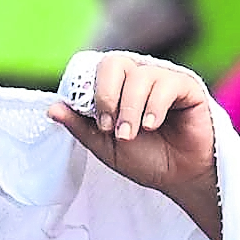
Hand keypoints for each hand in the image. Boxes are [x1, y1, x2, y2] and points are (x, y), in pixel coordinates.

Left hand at [60, 51, 223, 215]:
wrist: (179, 177)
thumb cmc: (146, 159)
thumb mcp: (105, 146)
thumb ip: (81, 126)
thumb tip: (52, 109)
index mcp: (118, 87)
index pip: (97, 70)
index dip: (94, 93)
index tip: (100, 125)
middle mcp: (139, 77)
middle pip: (115, 62)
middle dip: (108, 95)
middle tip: (112, 128)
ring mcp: (163, 79)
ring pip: (140, 76)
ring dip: (130, 108)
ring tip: (132, 134)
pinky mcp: (187, 86)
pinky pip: (166, 84)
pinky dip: (154, 106)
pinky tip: (152, 126)